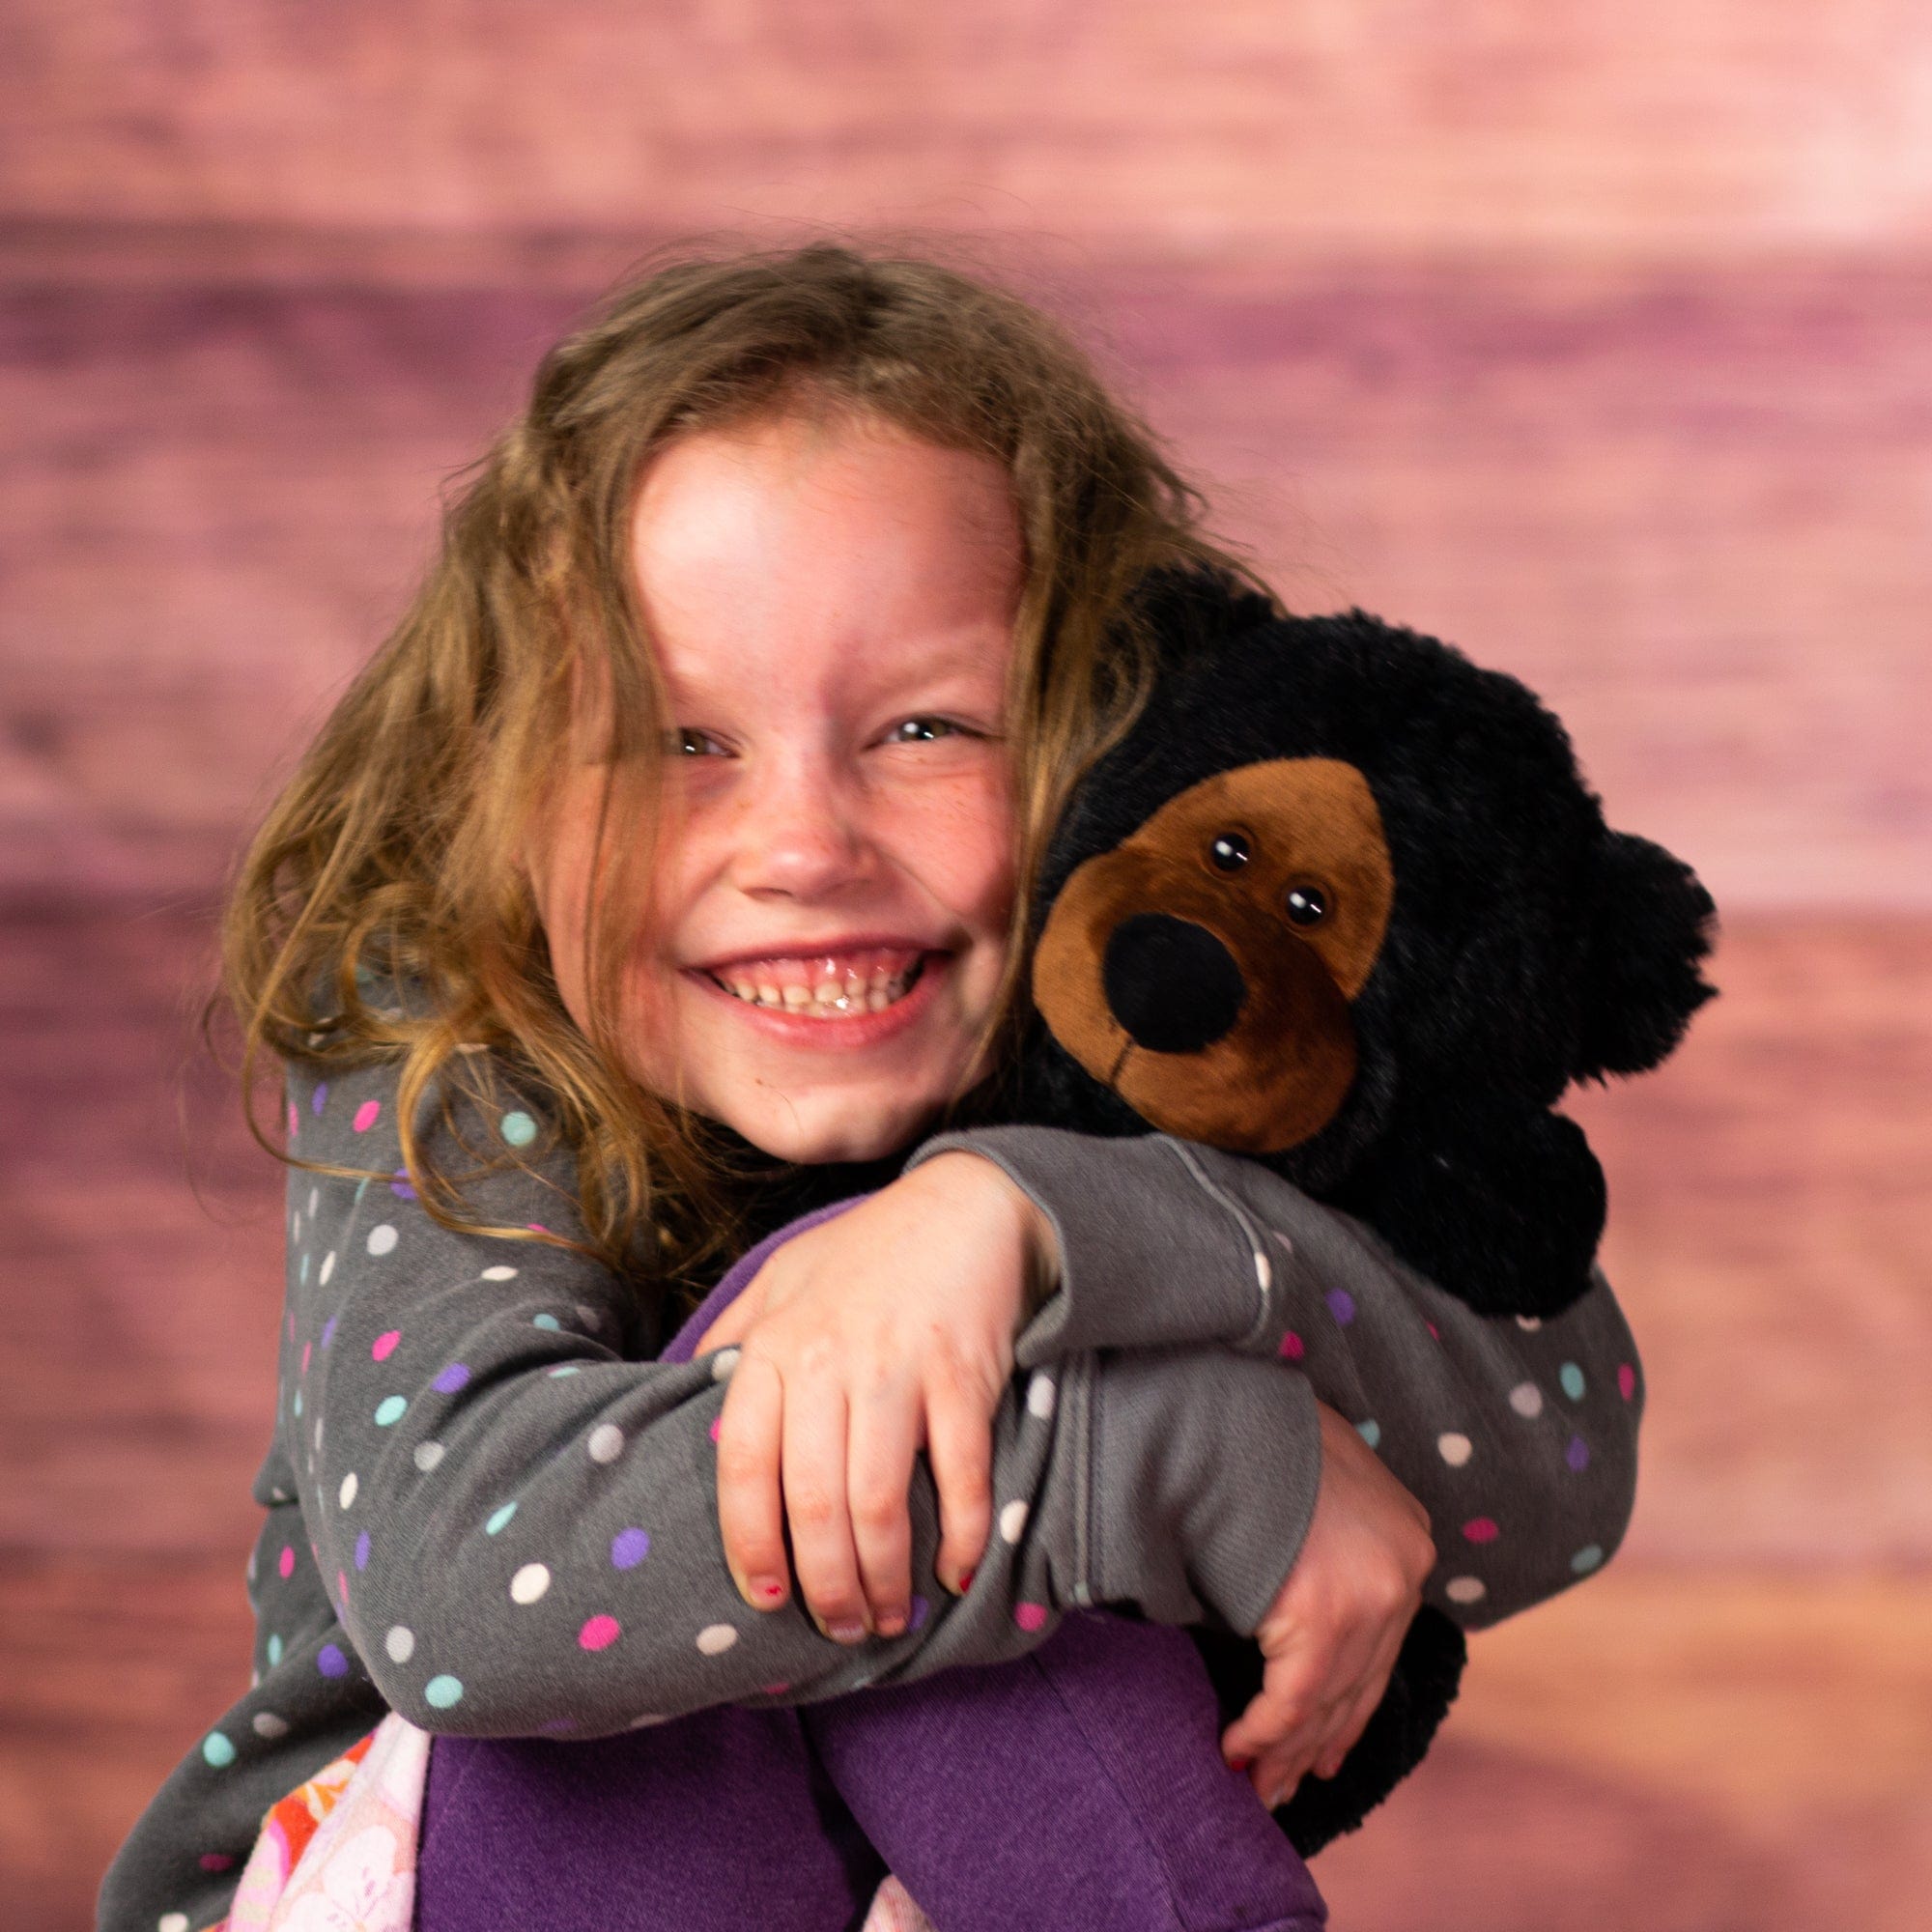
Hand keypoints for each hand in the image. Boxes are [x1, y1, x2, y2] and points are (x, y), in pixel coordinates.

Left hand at [700, 1152, 1058, 1641]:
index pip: (742, 1465)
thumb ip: (734, 1336)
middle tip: (836, 1628)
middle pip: (811, 1503)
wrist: (969, 1205)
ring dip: (882, 1578)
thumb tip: (679, 1391)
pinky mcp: (964, 1378)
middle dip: (823, 1585)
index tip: (764, 1597)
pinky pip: (959, 1477)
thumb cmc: (869, 1251)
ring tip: (887, 1617)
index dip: (748, 1543)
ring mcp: (899, 1371)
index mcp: (774, 1347)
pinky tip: (956, 1572)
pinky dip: (960, 1536)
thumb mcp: (782, 1277)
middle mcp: (828, 1363)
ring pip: (877, 1503)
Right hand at [1220, 1399, 1435, 1808]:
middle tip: (1286, 1786)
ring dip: (1287, 1752)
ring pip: (1328, 1700)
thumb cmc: (1254, 1431)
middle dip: (1319, 1741)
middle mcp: (1401, 1574)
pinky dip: (1263, 1732)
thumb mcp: (1318, 1473)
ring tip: (1258, 1788)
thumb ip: (1327, 1532)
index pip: (1383, 1646)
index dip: (1351, 1706)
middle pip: (1359, 1682)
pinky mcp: (1324, 1615)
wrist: (1224, 1407)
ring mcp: (1368, 1596)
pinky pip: (1292, 1699)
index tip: (1325, 1747)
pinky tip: (1236, 1752)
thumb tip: (1298, 1592)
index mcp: (1408, 1536)